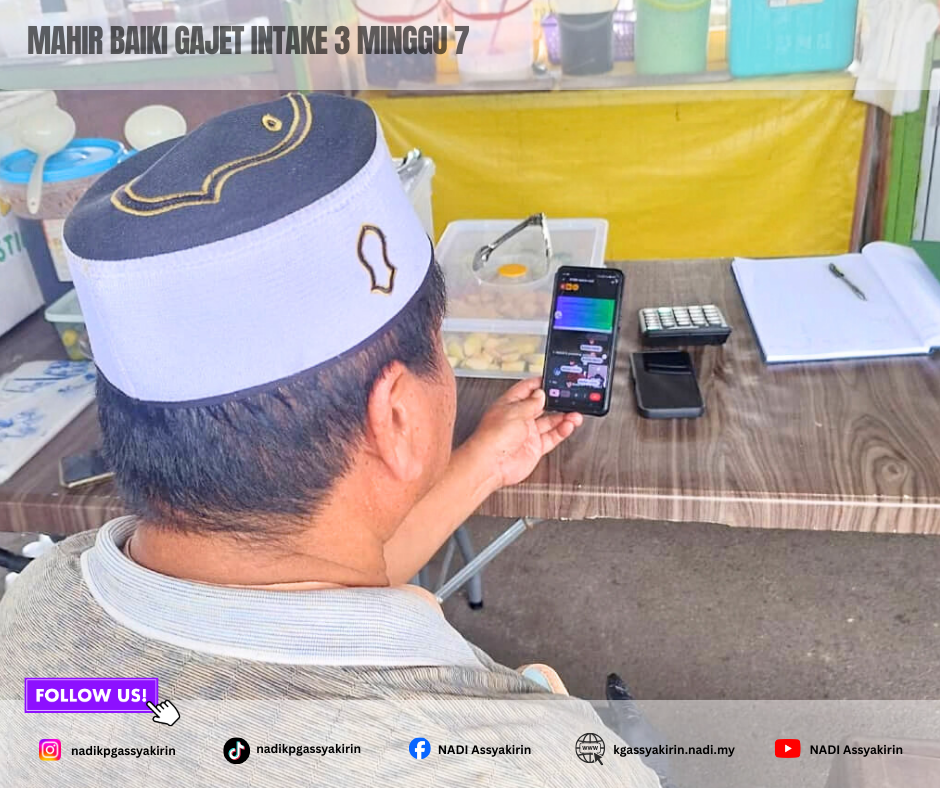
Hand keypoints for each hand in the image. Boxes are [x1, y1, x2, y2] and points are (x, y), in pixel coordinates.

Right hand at [147, 699, 179, 726]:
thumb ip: (156, 719)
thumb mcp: (161, 720)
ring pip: (162, 703)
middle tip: (162, 709)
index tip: (148, 702)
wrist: (175, 719)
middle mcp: (163, 711)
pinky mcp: (170, 706)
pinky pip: (166, 702)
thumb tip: (153, 717)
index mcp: (159, 715)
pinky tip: (167, 705)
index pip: (154, 709)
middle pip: (158, 706)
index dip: (150, 706)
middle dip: (159, 707)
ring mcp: (167, 709)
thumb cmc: (167, 720)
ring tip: (165, 708)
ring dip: (163, 705)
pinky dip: (166, 703)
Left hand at [462, 378, 582, 489]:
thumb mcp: (515, 412)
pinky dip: (562, 431)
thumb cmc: (493, 437)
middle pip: (541, 406)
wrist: (491, 464)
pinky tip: (568, 425)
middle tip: (569, 397)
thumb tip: (541, 394)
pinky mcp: (534, 447)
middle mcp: (518, 418)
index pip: (526, 389)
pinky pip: (552, 437)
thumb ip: (531, 403)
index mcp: (509, 405)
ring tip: (575, 413)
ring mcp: (527, 433)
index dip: (540, 383)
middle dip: (555, 401)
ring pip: (549, 422)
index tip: (553, 379)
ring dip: (563, 417)